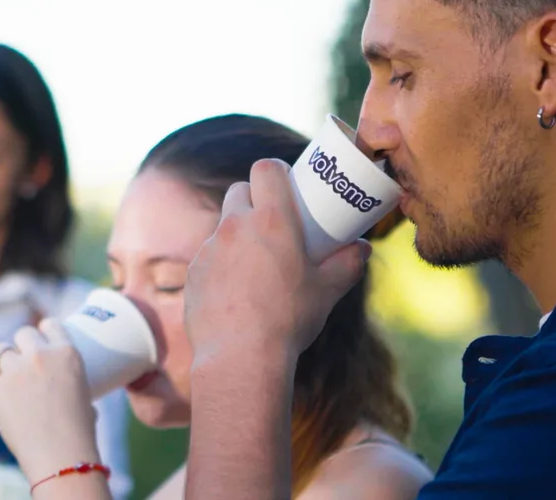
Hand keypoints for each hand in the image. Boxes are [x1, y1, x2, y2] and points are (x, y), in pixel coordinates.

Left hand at [0, 319, 100, 482]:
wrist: (60, 457)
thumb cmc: (78, 434)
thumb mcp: (84, 397)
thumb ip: (68, 382)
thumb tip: (61, 388)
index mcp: (67, 353)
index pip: (50, 325)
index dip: (43, 330)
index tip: (40, 335)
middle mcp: (40, 356)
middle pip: (23, 334)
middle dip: (22, 344)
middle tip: (22, 359)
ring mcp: (16, 370)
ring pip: (1, 351)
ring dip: (5, 361)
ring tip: (9, 376)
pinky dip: (1, 392)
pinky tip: (10, 407)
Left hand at [185, 159, 370, 367]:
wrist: (241, 357)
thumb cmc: (289, 320)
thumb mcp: (328, 290)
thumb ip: (348, 264)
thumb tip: (362, 248)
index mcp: (271, 220)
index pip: (265, 169)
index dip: (275, 170)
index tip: (285, 183)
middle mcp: (235, 227)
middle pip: (239, 191)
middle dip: (253, 198)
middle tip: (271, 222)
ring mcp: (209, 249)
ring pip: (222, 227)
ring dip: (237, 234)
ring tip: (255, 262)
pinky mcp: (193, 273)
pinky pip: (208, 258)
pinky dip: (221, 265)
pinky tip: (235, 290)